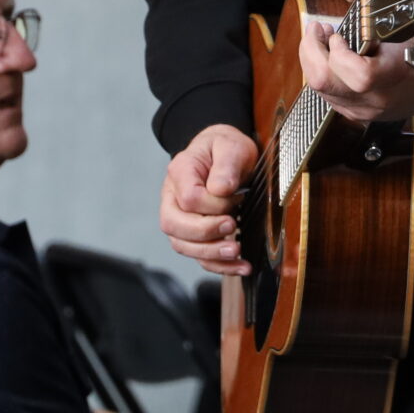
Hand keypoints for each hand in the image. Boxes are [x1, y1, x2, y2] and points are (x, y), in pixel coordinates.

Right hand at [161, 123, 254, 276]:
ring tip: (236, 250)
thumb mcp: (231, 146)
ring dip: (211, 253)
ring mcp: (180, 218)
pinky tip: (240, 266)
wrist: (225, 153)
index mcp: (180, 171)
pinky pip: (199, 256)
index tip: (237, 197)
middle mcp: (172, 197)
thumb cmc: (226, 148)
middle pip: (174, 225)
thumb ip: (226, 165)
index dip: (213, 204)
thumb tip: (221, 190)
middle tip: (232, 225)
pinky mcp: (193, 234)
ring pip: (183, 245)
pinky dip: (219, 265)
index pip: (188, 198)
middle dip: (205, 232)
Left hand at [301, 0, 413, 123]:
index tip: (336, 31)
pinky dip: (325, 75)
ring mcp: (366, 110)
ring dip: (314, 62)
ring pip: (321, 91)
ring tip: (325, 42)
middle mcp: (376, 98)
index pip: (351, 71)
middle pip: (323, 82)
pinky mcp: (361, 114)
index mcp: (392, 74)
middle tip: (318, 31)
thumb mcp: (404, 12)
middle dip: (311, 51)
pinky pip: (330, 97)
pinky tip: (333, 60)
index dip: (336, 49)